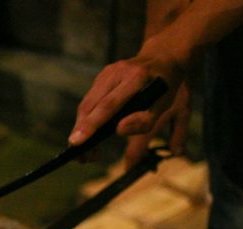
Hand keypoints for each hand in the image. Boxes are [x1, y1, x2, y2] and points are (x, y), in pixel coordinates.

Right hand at [69, 52, 186, 161]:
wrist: (163, 56)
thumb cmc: (166, 85)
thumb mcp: (164, 104)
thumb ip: (145, 120)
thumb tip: (119, 131)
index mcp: (135, 78)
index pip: (108, 104)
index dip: (91, 124)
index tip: (76, 142)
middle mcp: (117, 72)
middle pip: (91, 105)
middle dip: (82, 132)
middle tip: (80, 157)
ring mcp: (106, 72)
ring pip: (86, 104)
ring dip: (81, 128)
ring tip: (85, 151)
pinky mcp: (101, 76)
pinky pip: (90, 100)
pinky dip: (86, 119)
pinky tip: (90, 134)